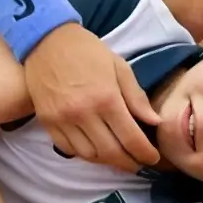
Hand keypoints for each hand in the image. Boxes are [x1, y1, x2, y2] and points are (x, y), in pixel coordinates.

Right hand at [24, 24, 159, 172]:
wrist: (47, 39)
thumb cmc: (88, 51)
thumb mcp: (119, 67)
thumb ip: (137, 97)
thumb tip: (155, 122)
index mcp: (106, 98)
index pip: (131, 139)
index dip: (145, 154)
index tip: (152, 158)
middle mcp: (84, 113)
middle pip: (111, 153)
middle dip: (128, 163)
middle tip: (137, 163)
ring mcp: (62, 120)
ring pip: (89, 155)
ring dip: (106, 161)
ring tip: (117, 156)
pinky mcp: (47, 122)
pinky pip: (68, 149)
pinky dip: (83, 154)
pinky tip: (94, 149)